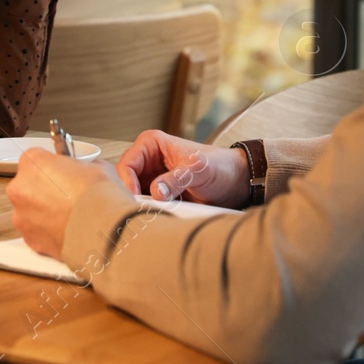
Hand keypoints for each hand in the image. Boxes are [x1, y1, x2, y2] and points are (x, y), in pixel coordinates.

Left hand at [7, 147, 118, 258]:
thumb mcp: (96, 165)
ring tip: (68, 214)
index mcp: (33, 162)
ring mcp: (21, 215)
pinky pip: (35, 230)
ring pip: (29, 209)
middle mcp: (20, 187)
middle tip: (66, 194)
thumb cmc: (97, 196)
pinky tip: (65, 228)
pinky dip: (47, 230)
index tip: (60, 172)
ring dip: (44, 211)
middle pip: (29, 184)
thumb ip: (80, 166)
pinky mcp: (29, 238)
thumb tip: (84, 171)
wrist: (101, 228)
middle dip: (44, 189)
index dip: (51, 165)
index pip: (36, 158)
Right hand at [115, 130, 249, 207]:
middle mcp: (148, 160)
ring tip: (149, 218)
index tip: (136, 200)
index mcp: (152, 144)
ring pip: (133, 196)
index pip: (126, 164)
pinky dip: (148, 213)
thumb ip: (177, 179)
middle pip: (125, 181)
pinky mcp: (159, 195)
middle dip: (131, 197)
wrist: (237, 182)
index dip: (127, 183)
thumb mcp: (199, 170)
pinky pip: (145, 206)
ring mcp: (152, 178)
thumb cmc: (221, 167)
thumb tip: (155, 191)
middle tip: (140, 213)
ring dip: (139, 208)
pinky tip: (156, 220)